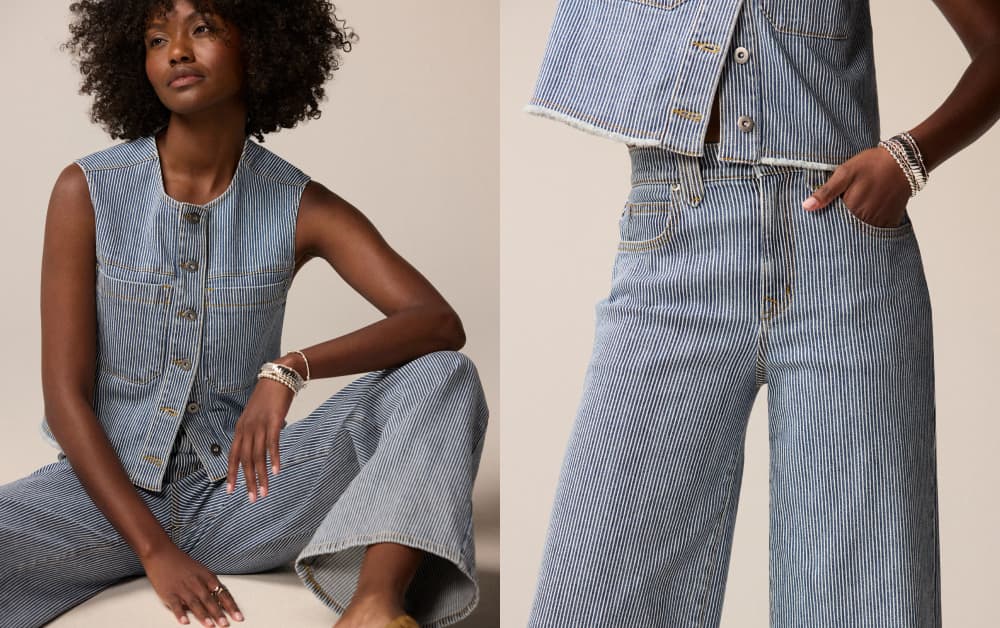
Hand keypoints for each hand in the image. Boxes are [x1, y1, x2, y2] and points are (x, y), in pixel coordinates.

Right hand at [143, 543, 243, 625]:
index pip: (222, 593)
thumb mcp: (201, 570)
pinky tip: (185, 621)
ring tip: (210, 625)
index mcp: (207, 576)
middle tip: (225, 624)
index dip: (231, 606)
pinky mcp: (169, 592)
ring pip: (195, 603)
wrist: (161, 553)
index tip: (238, 616)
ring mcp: (182, 588)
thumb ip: (209, 585)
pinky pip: (175, 605)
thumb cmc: (182, 563)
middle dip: (218, 613)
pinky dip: (180, 613)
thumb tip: (218, 601)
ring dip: (203, 615)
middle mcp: (196, 582)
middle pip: (210, 599)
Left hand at [225, 376, 292, 501]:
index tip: (231, 491)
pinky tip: (276, 472)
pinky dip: (274, 459)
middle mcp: (247, 428)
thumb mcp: (255, 414)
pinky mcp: (274, 422)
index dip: (232, 474)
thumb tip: (258, 445)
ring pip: (258, 456)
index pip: (233, 455)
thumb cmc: (268, 396)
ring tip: (264, 492)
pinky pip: (272, 444)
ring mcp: (260, 425)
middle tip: (251, 499)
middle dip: (248, 481)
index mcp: (241, 428)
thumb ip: (254, 430)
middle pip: (246, 460)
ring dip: (261, 476)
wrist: (278, 376)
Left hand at [801, 145, 910, 227]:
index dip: (827, 222)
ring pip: (861, 232)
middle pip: (847, 230)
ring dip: (855, 228)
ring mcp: (879, 222)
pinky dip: (870, 227)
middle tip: (840, 216)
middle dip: (840, 227)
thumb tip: (806, 207)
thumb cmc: (871, 164)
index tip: (822, 221)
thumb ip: (826, 192)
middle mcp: (865, 219)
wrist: (903, 161)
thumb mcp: (845, 173)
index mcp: (851, 208)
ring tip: (854, 216)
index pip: (832, 224)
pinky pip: (876, 231)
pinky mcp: (890, 221)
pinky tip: (867, 216)